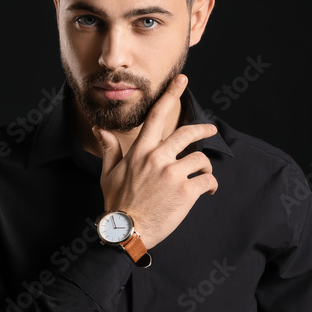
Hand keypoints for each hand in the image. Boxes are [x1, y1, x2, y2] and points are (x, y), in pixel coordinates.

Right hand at [93, 74, 217, 249]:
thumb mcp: (108, 174)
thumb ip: (110, 149)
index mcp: (140, 152)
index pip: (156, 116)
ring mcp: (172, 175)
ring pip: (201, 160)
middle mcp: (157, 159)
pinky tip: (208, 191)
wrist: (125, 232)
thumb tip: (100, 129)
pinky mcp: (185, 193)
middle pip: (187, 134)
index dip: (170, 95)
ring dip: (205, 167)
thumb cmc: (116, 204)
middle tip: (212, 131)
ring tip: (203, 177)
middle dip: (203, 130)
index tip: (182, 80)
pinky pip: (207, 181)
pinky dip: (211, 185)